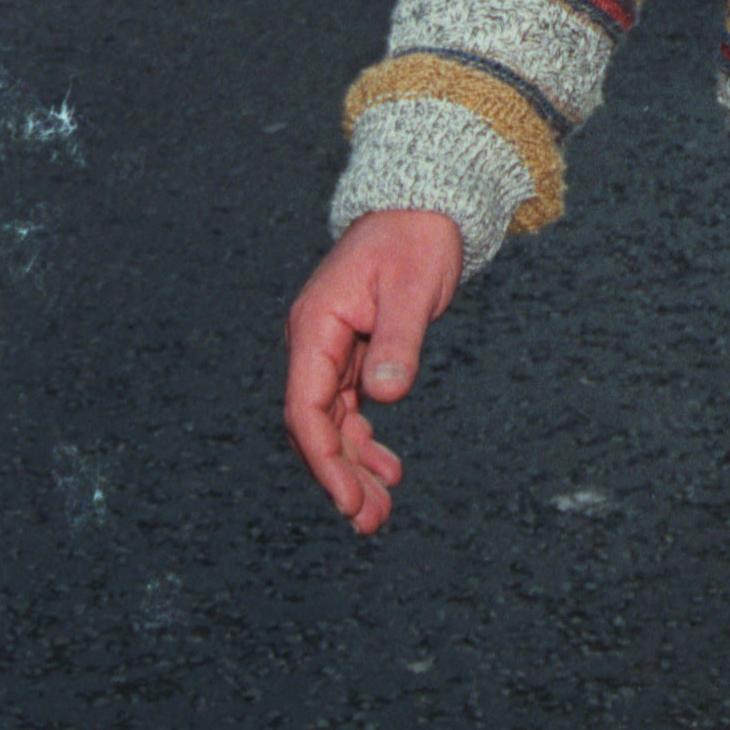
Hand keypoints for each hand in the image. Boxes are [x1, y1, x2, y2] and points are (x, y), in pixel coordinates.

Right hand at [283, 210, 463, 533]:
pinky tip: (387, 470)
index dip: (323, 458)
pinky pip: (351, 409)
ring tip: (379, 512)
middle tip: (370, 522)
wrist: (424, 207)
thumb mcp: (413, 288)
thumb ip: (398, 342)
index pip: (306, 407)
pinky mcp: (355, 353)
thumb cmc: (416, 239)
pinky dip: (365, 441)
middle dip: (338, 476)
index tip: (346, 499)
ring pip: (334, 423)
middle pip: (316, 425)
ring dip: (352, 468)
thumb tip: (384, 397)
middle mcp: (316, 343)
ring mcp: (333, 350)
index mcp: (317, 326)